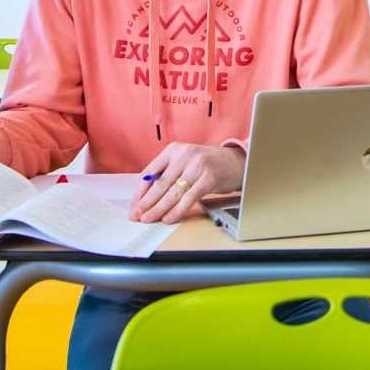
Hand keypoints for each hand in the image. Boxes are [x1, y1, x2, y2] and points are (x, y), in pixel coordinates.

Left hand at [129, 142, 245, 224]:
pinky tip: (169, 218)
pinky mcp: (209, 177)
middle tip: (137, 216)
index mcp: (174, 149)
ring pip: (173, 192)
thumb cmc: (208, 164)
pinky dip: (177, 210)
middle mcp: (185, 154)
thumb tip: (145, 197)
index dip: (139, 192)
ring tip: (149, 219)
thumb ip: (168, 174)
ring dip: (158, 209)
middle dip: (146, 203)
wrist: (236, 161)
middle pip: (160, 184)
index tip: (133, 206)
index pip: (150, 173)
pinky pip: (189, 198)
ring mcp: (198, 165)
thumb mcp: (185, 162)